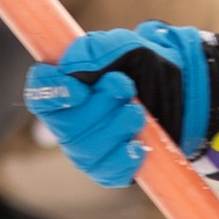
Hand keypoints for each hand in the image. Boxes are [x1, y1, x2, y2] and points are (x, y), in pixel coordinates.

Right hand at [23, 23, 213, 187]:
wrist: (178, 92)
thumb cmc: (142, 66)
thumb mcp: (124, 46)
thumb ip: (95, 49)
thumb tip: (72, 64)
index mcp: (62, 88)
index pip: (39, 94)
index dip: (52, 93)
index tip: (79, 88)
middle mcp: (67, 122)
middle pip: (65, 126)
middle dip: (99, 106)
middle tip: (125, 87)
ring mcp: (85, 149)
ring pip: (86, 149)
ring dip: (116, 127)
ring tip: (138, 112)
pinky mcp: (106, 169)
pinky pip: (107, 171)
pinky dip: (126, 157)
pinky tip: (139, 144)